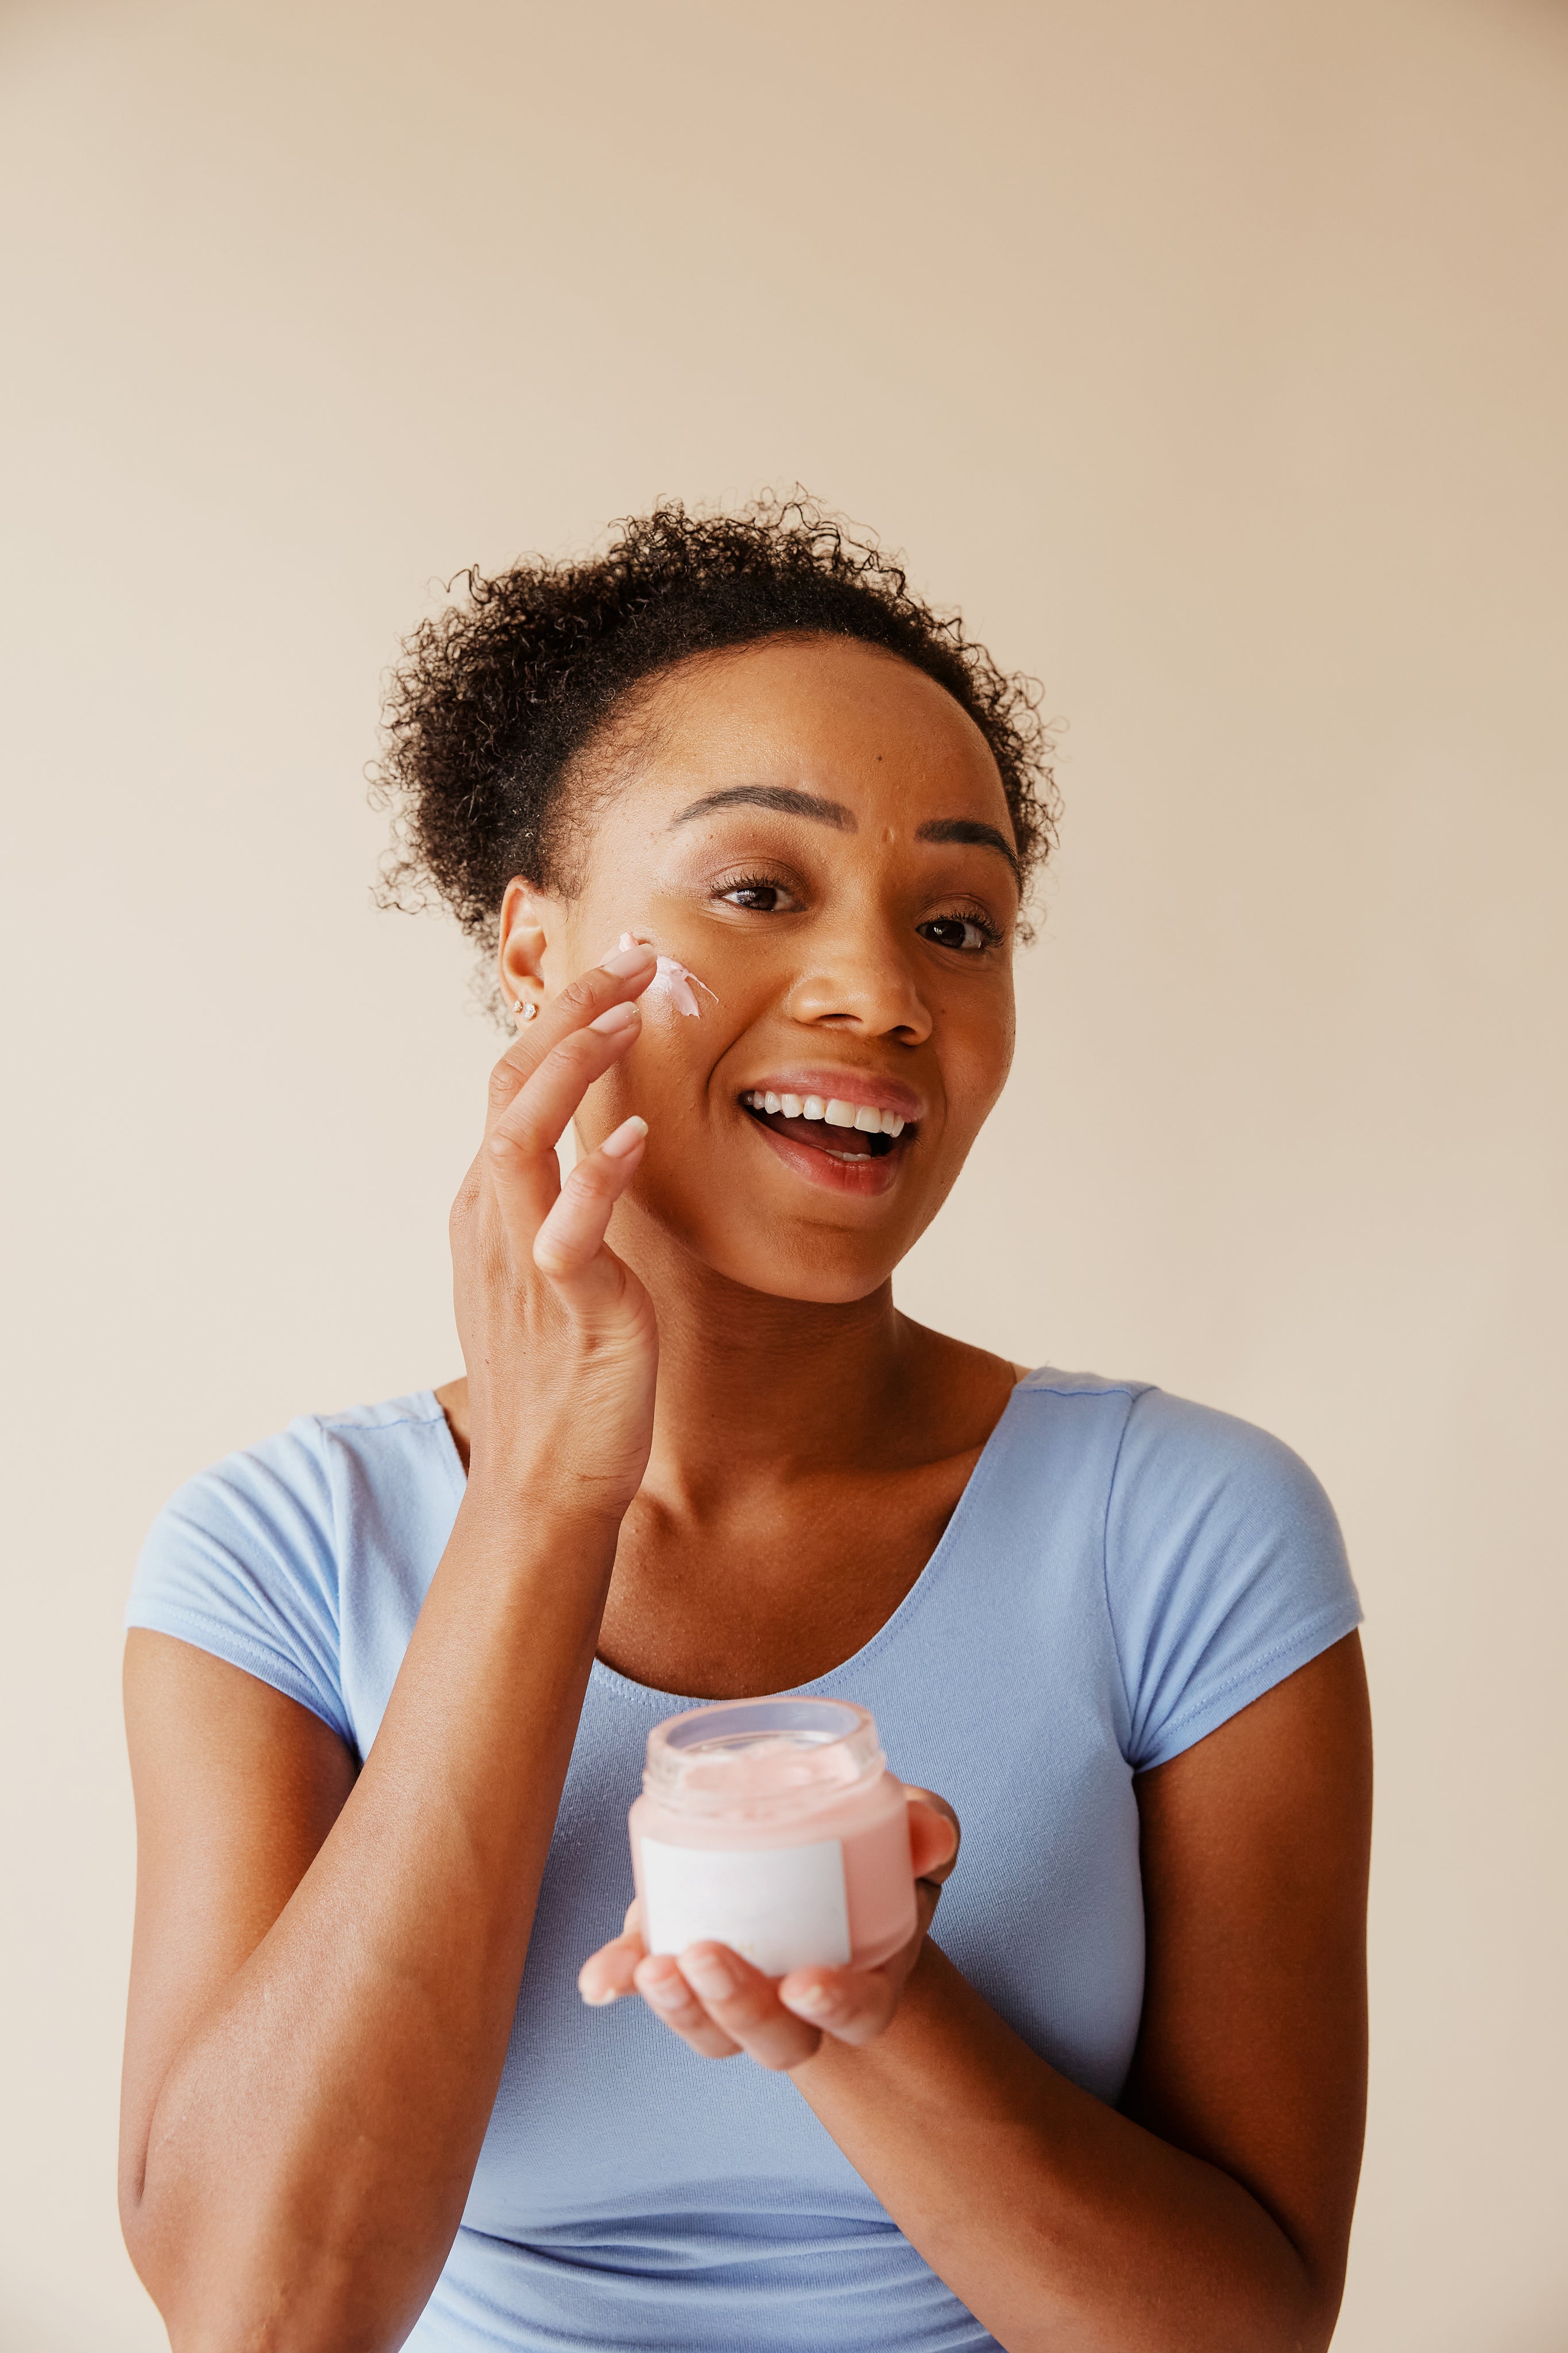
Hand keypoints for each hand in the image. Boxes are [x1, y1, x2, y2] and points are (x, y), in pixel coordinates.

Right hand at [450, 940, 659, 1519]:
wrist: (544, 1486)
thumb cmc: (560, 1382)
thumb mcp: (554, 1273)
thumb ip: (566, 1204)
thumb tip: (602, 1145)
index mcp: (489, 1208)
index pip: (512, 1086)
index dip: (562, 1019)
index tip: (621, 972)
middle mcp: (493, 1221)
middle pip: (510, 1085)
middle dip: (569, 1010)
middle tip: (634, 956)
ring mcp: (522, 1260)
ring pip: (521, 1134)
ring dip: (573, 1064)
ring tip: (628, 1013)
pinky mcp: (566, 1307)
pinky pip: (570, 1227)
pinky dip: (599, 1175)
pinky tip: (639, 1136)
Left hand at [578, 1788, 960, 2068]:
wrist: (816, 1839)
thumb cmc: (875, 1842)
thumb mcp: (910, 1830)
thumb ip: (926, 1827)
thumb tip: (931, 1834)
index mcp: (867, 1976)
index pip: (860, 2016)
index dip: (837, 2009)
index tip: (803, 1982)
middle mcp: (800, 2001)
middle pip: (777, 2041)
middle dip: (738, 2011)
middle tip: (704, 1957)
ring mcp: (737, 1988)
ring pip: (711, 2031)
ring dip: (679, 2008)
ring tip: (647, 1967)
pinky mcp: (684, 1959)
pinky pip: (650, 1982)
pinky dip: (620, 1980)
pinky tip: (598, 1981)